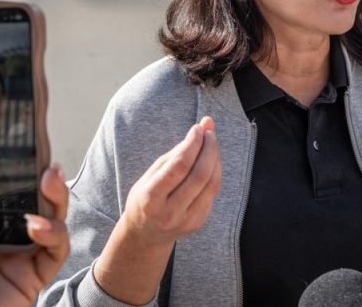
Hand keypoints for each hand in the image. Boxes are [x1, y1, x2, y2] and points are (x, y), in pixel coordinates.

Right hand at [94, 116, 222, 303]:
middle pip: (199, 175)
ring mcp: (186, 221)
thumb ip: (176, 152)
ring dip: (216, 158)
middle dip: (209, 148)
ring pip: (211, 184)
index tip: (198, 128)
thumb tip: (203, 126)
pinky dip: (215, 172)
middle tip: (209, 131)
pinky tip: (211, 160)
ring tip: (212, 142)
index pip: (179, 166)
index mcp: (151, 199)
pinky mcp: (198, 223)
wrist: (145, 236)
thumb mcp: (151, 175)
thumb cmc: (145, 198)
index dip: (193, 144)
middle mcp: (169, 213)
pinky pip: (212, 193)